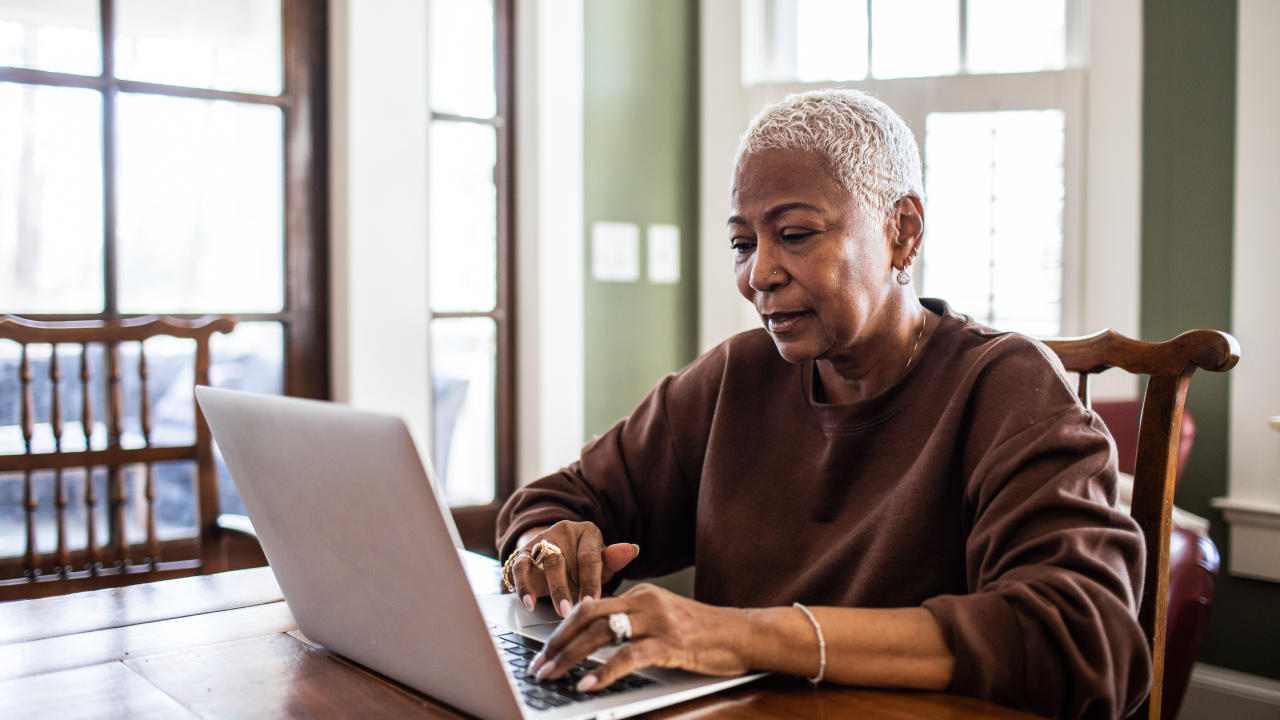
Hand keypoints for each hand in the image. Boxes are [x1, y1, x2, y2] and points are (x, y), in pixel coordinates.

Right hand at [506, 521, 639, 616]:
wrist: (557, 553)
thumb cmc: (584, 563)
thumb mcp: (601, 563)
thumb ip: (613, 560)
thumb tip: (633, 549)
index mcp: (588, 533)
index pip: (589, 557)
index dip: (590, 582)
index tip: (591, 604)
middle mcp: (563, 532)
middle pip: (563, 559)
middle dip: (567, 588)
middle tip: (572, 611)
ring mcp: (542, 540)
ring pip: (542, 562)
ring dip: (551, 589)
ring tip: (558, 611)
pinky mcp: (524, 552)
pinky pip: (520, 567)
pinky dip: (523, 586)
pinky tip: (529, 604)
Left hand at [529, 583, 752, 692]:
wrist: (743, 634)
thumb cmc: (704, 633)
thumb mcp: (663, 620)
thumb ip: (634, 624)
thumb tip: (595, 640)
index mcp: (641, 595)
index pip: (590, 606)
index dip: (563, 629)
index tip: (544, 650)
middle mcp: (645, 602)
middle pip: (588, 616)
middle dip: (557, 642)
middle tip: (538, 665)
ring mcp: (658, 621)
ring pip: (602, 634)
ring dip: (571, 657)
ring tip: (553, 675)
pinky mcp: (671, 643)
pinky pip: (629, 656)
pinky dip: (605, 671)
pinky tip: (589, 684)